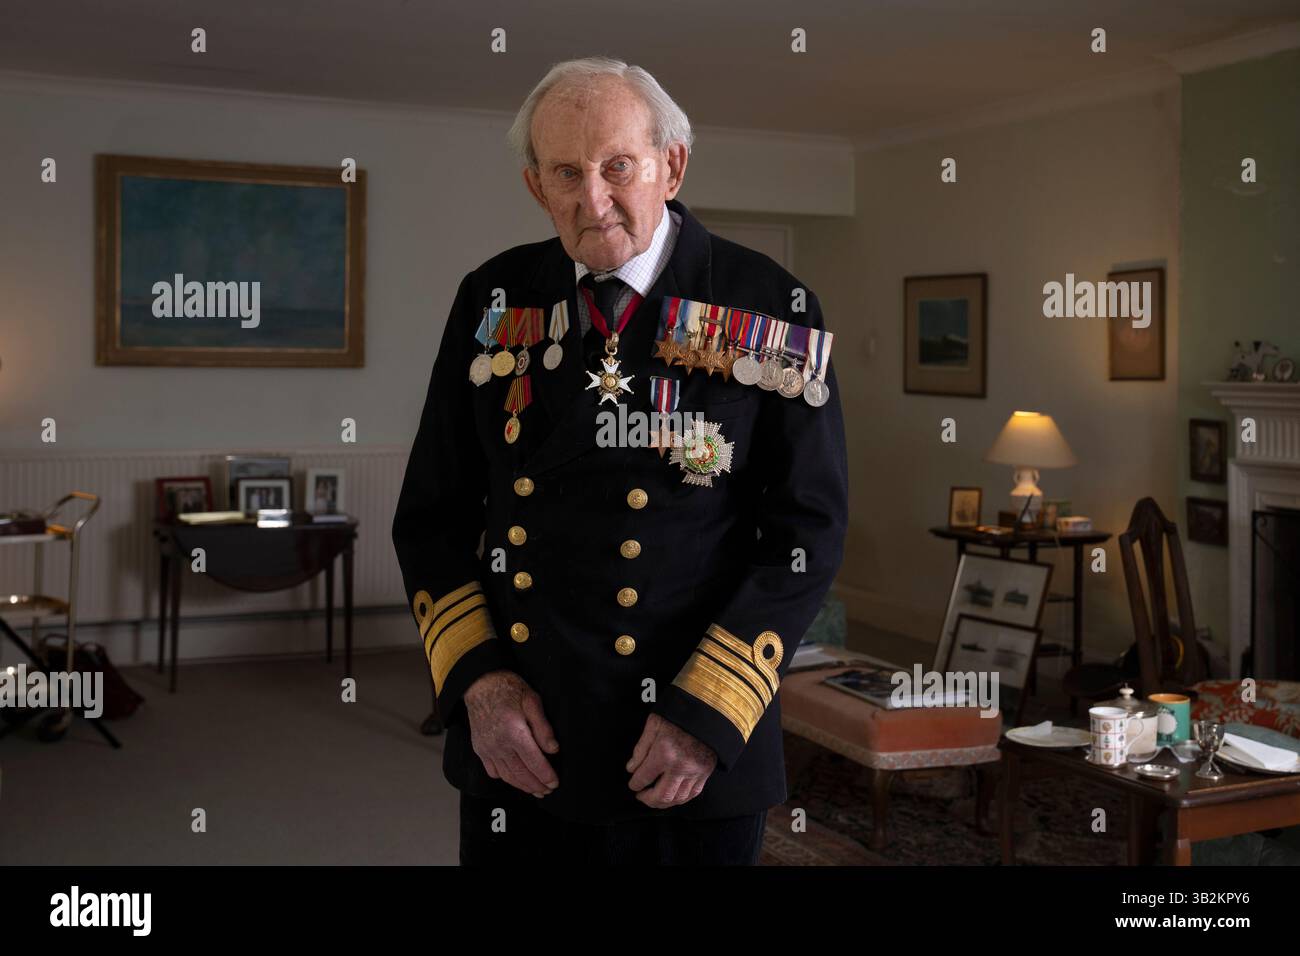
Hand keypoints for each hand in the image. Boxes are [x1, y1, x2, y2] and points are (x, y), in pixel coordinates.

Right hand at [463, 670, 558, 797]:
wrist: (480, 685)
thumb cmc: (508, 689)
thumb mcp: (532, 701)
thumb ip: (543, 727)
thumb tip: (553, 749)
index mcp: (514, 732)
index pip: (534, 762)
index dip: (546, 775)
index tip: (555, 783)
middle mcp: (499, 745)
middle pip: (521, 774)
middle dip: (537, 785)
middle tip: (549, 790)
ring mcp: (487, 749)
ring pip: (507, 776)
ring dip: (523, 786)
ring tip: (536, 790)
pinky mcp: (480, 750)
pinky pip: (493, 772)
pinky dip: (506, 779)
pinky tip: (515, 779)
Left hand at [625, 713, 716, 808]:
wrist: (708, 711)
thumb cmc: (679, 716)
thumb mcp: (654, 725)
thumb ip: (641, 748)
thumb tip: (632, 768)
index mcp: (664, 754)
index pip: (644, 777)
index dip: (635, 784)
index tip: (633, 785)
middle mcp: (680, 767)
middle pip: (661, 795)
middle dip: (648, 799)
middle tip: (641, 796)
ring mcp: (695, 772)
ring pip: (678, 798)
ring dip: (664, 803)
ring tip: (655, 799)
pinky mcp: (706, 772)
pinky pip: (693, 794)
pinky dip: (681, 799)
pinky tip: (673, 796)